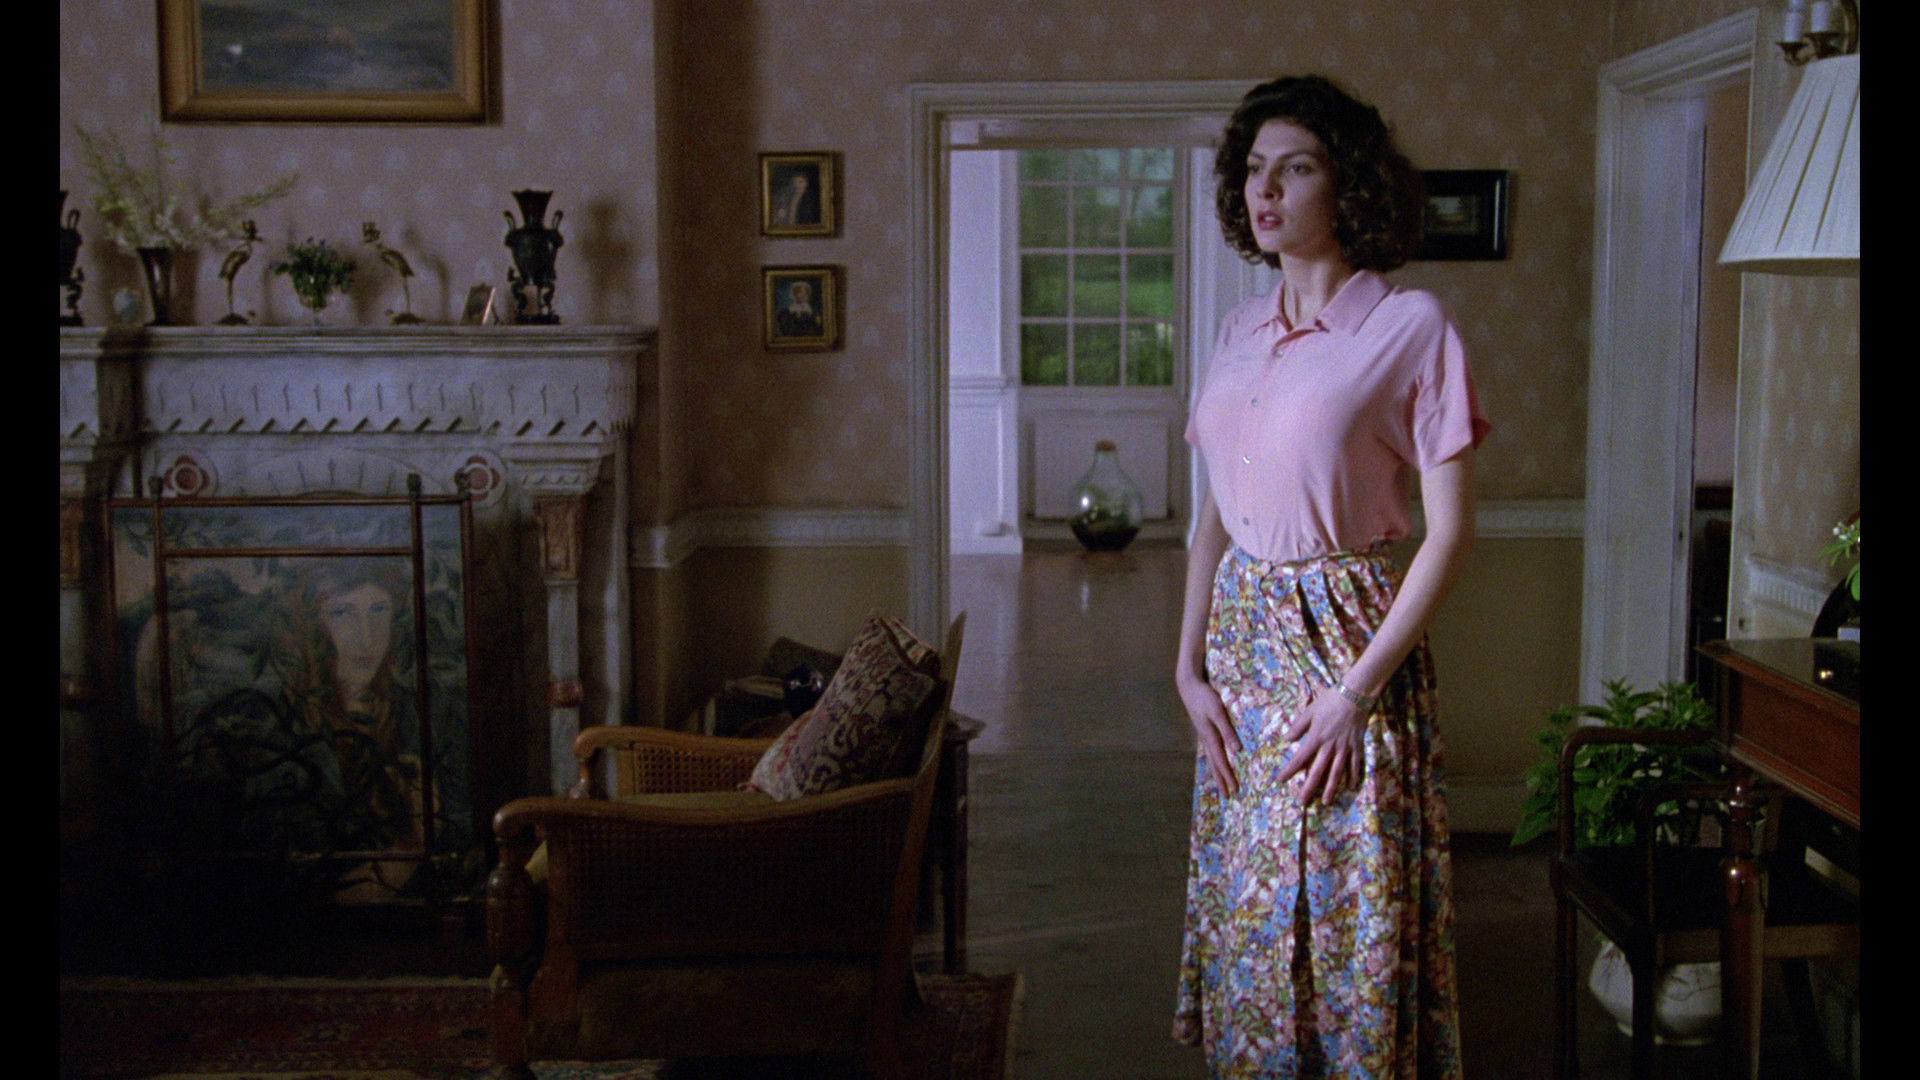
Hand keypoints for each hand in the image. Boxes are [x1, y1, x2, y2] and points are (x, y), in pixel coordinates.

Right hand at [1177, 667, 1240, 797]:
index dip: (1228, 776)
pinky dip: (1214, 761)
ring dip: (1217, 773)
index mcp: (1210, 737)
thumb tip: (1237, 750)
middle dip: (1221, 781)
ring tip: (1222, 786)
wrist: (1189, 687)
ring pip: (1211, 759)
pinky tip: (1217, 763)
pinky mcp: (1205, 730)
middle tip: (1228, 796)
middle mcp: (1206, 740)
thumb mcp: (1218, 712)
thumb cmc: (1205, 697)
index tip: (1234, 790)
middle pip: (1214, 765)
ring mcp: (1204, 736)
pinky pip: (1211, 751)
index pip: (1221, 761)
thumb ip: (1227, 730)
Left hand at [1276, 686, 1367, 803]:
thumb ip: (1298, 726)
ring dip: (1330, 788)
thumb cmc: (1330, 701)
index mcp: (1316, 738)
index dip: (1290, 770)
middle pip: (1318, 771)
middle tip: (1302, 802)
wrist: (1355, 695)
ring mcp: (1345, 748)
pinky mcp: (1356, 746)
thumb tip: (1286, 740)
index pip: (1300, 758)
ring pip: (1336, 772)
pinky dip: (1352, 776)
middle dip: (1309, 788)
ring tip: (1325, 802)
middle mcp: (1330, 746)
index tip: (1280, 780)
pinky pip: (1355, 764)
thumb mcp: (1309, 711)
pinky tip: (1350, 787)